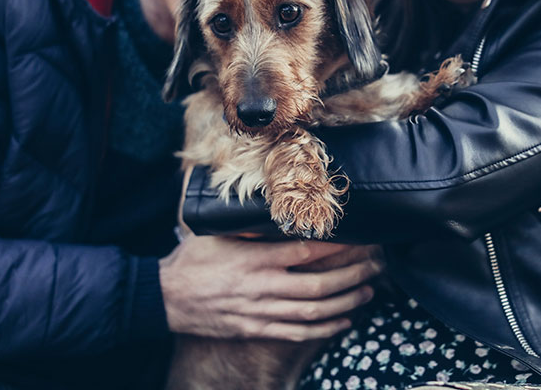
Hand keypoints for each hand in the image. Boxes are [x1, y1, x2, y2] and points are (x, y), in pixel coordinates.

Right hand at [159, 235, 382, 340]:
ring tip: (368, 290)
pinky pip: (297, 333)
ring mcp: (261, 312)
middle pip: (319, 284)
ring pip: (314, 312)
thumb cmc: (192, 260)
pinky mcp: (256, 330)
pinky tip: (344, 322)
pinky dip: (324, 330)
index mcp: (256, 259)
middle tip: (376, 264)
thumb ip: (251, 225)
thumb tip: (278, 207)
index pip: (307, 252)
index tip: (360, 238)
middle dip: (353, 274)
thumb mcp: (218, 233)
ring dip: (346, 302)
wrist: (165, 298)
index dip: (338, 247)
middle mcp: (263, 287)